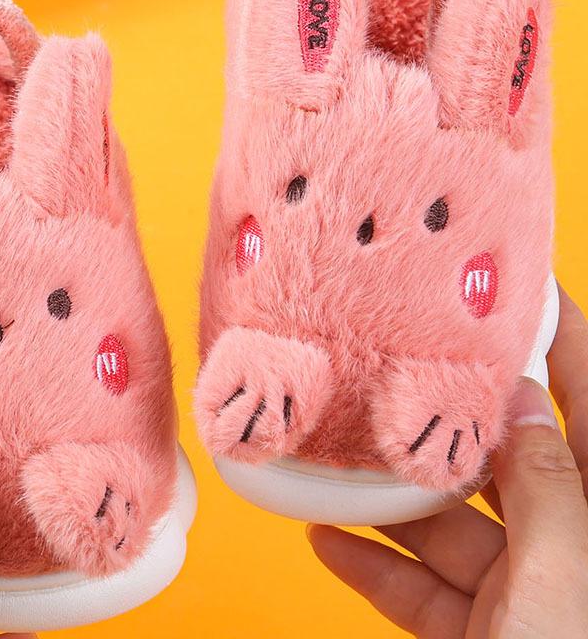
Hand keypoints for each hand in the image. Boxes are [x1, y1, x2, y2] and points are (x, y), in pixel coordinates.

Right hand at [307, 283, 587, 637]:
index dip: (563, 338)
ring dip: (393, 499)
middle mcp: (574, 546)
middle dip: (446, 418)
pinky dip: (379, 569)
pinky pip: (428, 592)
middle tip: (393, 365)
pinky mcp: (488, 636)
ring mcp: (531, 595)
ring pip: (456, 526)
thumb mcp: (562, 581)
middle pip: (507, 460)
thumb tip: (519, 402)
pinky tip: (326, 541)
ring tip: (337, 456)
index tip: (520, 285)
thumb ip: (545, 488)